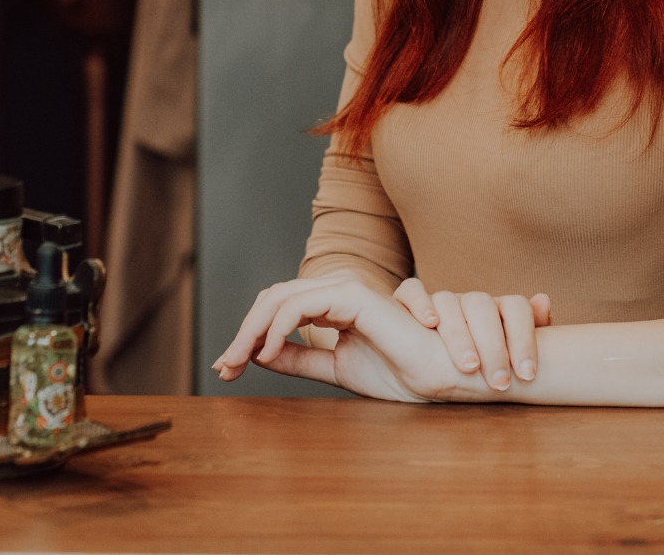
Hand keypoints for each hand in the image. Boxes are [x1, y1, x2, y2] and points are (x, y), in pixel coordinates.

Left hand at [212, 275, 468, 402]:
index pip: (278, 308)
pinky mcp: (352, 296)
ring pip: (279, 299)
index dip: (248, 334)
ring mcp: (344, 288)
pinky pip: (300, 305)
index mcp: (333, 303)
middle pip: (272, 299)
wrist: (438, 376)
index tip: (228, 368)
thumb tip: (258, 354)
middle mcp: (336, 289)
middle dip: (243, 332)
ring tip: (239, 362)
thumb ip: (300, 359)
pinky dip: (276, 327)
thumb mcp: (336, 368)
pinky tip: (266, 353)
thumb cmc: (401, 370)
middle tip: (224, 367)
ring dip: (250, 331)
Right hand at [391, 278, 550, 390]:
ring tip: (469, 367)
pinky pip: (412, 290)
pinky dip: (420, 302)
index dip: (524, 339)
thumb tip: (544, 300)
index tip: (527, 375)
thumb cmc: (478, 365)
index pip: (515, 307)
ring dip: (459, 333)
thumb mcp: (506, 360)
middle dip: (493, 345)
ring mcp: (439, 299)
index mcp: (497, 310)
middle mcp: (468, 300)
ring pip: (448, 299)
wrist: (424, 366)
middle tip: (499, 382)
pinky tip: (430, 324)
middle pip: (482, 305)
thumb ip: (532, 334)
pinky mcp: (407, 300)